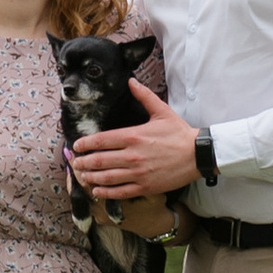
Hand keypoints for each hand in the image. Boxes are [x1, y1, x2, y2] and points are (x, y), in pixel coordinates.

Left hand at [66, 81, 201, 201]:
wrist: (198, 155)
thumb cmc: (179, 133)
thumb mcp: (161, 111)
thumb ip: (143, 96)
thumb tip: (130, 80)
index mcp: (133, 136)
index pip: (100, 140)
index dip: (84, 144)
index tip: (76, 146)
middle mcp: (132, 155)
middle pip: (99, 160)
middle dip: (83, 162)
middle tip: (74, 162)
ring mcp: (138, 173)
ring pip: (106, 177)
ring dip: (90, 177)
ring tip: (82, 176)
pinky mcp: (145, 186)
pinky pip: (120, 191)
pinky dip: (106, 192)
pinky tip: (97, 190)